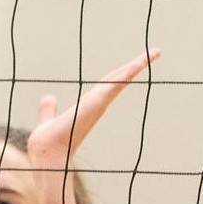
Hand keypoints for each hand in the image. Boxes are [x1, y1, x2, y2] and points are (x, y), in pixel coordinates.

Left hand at [25, 49, 159, 203]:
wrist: (48, 150)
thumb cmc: (49, 140)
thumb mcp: (50, 119)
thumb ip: (49, 110)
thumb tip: (48, 99)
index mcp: (89, 105)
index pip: (109, 83)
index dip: (121, 72)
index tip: (134, 64)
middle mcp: (98, 102)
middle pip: (120, 78)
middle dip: (137, 65)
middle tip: (155, 53)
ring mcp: (100, 102)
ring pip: (122, 77)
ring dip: (139, 64)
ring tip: (155, 53)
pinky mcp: (98, 100)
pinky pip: (117, 82)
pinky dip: (130, 71)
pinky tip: (141, 61)